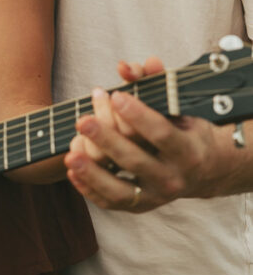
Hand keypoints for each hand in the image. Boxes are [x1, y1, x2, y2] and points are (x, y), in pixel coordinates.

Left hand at [64, 57, 228, 211]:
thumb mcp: (178, 104)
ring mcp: (156, 197)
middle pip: (136, 161)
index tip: (116, 95)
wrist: (205, 169)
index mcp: (188, 150)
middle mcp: (173, 178)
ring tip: (70, 154)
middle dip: (107, 140)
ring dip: (93, 173)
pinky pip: (112, 202)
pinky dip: (90, 189)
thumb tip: (125, 67)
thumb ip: (153, 80)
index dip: (138, 115)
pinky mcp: (141, 206)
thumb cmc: (185, 127)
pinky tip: (73, 170)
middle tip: (82, 120)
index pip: (161, 133)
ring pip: (121, 190)